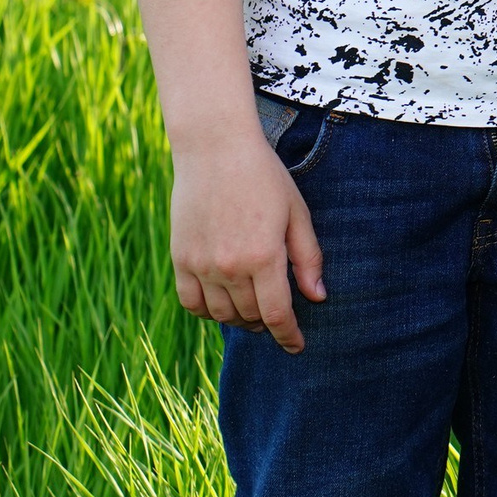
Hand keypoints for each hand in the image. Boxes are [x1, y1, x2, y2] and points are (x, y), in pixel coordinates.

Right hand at [169, 132, 325, 353]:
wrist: (215, 149)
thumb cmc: (264, 177)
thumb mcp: (296, 213)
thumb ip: (308, 258)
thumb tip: (317, 298)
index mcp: (263, 257)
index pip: (277, 314)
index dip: (289, 336)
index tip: (297, 347)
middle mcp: (229, 267)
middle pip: (249, 316)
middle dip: (267, 324)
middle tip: (278, 318)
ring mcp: (200, 265)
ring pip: (220, 314)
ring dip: (239, 319)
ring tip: (253, 311)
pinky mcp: (179, 258)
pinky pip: (191, 302)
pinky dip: (208, 311)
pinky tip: (223, 304)